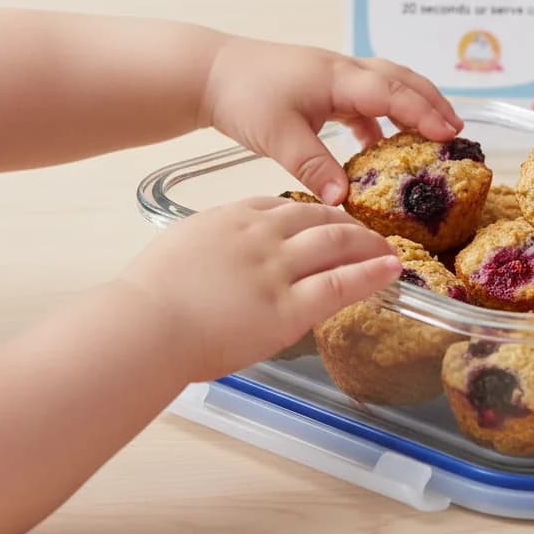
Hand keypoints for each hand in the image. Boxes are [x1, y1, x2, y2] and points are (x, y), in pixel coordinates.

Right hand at [121, 197, 401, 380]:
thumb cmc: (147, 299)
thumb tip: (221, 261)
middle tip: (367, 235)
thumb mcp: (180, 250)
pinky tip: (390, 270)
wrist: (143, 325)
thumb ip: (210, 248)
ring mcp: (277, 268)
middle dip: (348, 225)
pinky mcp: (288, 307)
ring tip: (387, 249)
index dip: (314, 214)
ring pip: (336, 244)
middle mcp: (261, 235)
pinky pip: (340, 284)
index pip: (285, 207)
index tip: (328, 220)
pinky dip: (370, 274)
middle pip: (318, 219)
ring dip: (367, 244)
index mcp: (233, 218)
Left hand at [200, 41, 461, 204]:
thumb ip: (313, 165)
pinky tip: (378, 144)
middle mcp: (342, 71)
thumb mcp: (278, 135)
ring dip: (411, 105)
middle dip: (431, 102)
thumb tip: (344, 199)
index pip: (391, 93)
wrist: (209, 72)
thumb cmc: (243, 95)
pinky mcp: (323, 86)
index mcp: (336, 78)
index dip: (423, 113)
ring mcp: (333, 76)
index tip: (450, 133)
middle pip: (400, 80)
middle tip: (457, 130)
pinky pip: (365, 98)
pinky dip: (380, 117)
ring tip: (432, 134)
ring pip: (385, 85)